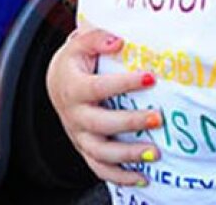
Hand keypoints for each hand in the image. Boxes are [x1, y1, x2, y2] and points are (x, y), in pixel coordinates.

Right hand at [45, 28, 159, 185]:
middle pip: (101, 124)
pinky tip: (143, 178)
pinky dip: (120, 177)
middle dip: (131, 123)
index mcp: (73, 88)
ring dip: (128, 155)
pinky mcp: (86, 148)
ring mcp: (79, 135)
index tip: (150, 77)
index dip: (124, 83)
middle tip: (158, 118)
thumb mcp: (80, 43)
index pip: (98, 87)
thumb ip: (97, 38)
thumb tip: (118, 42)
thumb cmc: (75, 62)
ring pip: (101, 152)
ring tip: (154, 152)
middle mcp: (75, 115)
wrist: (57, 83)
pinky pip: (100, 168)